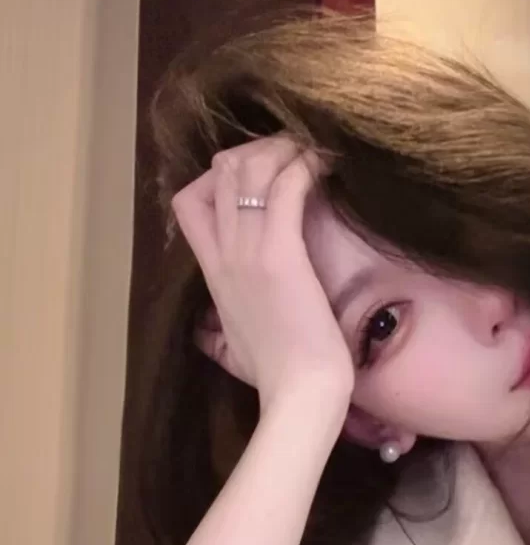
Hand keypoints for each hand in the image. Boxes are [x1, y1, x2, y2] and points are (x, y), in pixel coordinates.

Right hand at [171, 136, 354, 410]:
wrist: (298, 394)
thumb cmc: (277, 376)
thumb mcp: (234, 349)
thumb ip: (220, 332)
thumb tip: (207, 336)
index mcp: (213, 275)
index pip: (188, 204)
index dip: (216, 176)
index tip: (255, 175)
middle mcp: (224, 256)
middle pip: (220, 174)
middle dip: (257, 150)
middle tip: (295, 153)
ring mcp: (248, 252)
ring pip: (248, 170)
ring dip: (282, 150)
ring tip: (311, 151)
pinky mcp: (280, 254)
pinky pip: (284, 188)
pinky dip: (304, 166)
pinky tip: (325, 165)